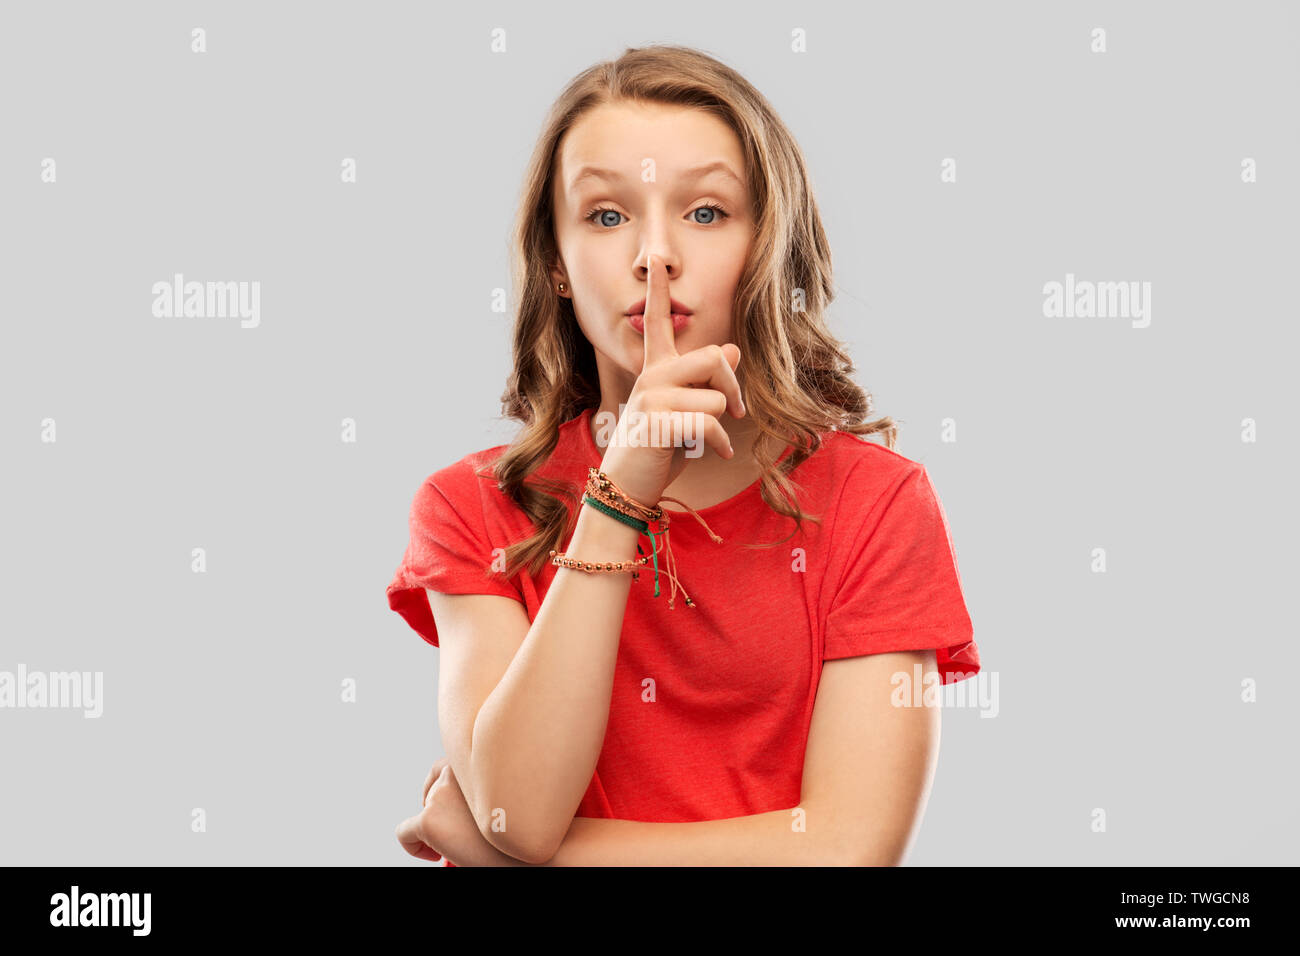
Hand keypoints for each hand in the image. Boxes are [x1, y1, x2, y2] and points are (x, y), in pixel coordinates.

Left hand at [396, 759, 526, 866]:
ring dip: (434, 829)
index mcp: (476, 757)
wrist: (534, 850)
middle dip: (438, 807)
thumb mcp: (511, 792)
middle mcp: (455, 770)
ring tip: (455, 846)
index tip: (457, 810)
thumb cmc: (529, 825)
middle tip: (455, 830)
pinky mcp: (428, 820)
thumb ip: (488, 784)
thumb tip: (470, 800)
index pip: (447, 767)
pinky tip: (436, 856)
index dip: (447, 790)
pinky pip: (404, 833)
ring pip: (422, 811)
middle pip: (432, 786)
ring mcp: (439, 795)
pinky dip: (413, 847)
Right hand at [600, 253, 745, 506]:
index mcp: (656, 369)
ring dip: (720, 427)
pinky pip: (709, 425)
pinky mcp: (657, 422)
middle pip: (714, 356)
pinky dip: (719, 444)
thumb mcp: (687, 412)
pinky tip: (714, 454)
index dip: (658, 290)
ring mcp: (651, 398)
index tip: (655, 260)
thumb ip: (706, 383)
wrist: (628, 487)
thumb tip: (732, 350)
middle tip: (738, 412)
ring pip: (716, 399)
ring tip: (703, 441)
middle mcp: (652, 376)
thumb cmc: (660, 450)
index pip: (657, 322)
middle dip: (733, 388)